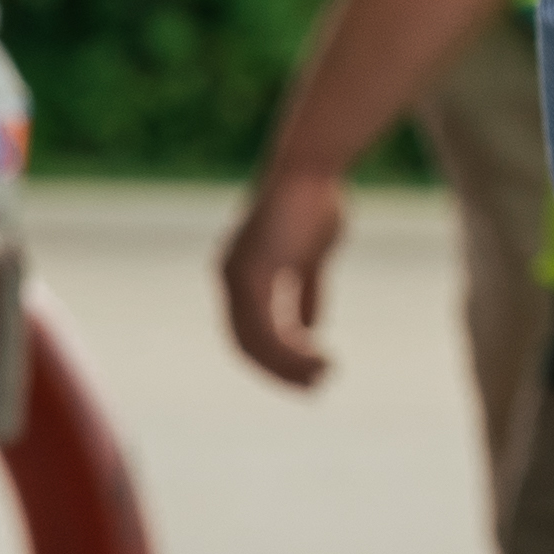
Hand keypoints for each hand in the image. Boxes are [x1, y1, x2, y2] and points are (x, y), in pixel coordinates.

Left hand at [216, 170, 346, 387]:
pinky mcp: (251, 272)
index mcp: (241, 275)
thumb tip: (310, 326)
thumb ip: (305, 291)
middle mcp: (231, 278)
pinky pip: (266, 326)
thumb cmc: (314, 200)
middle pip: (246, 345)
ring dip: (288, 365)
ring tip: (322, 375)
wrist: (310, 166)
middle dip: (281, 371)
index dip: (276, 359)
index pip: (250, 333)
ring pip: (255, 342)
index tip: (308, 374)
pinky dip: (290, 348)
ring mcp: (237, 276)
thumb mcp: (312, 256)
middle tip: (316, 386)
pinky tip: (316, 354)